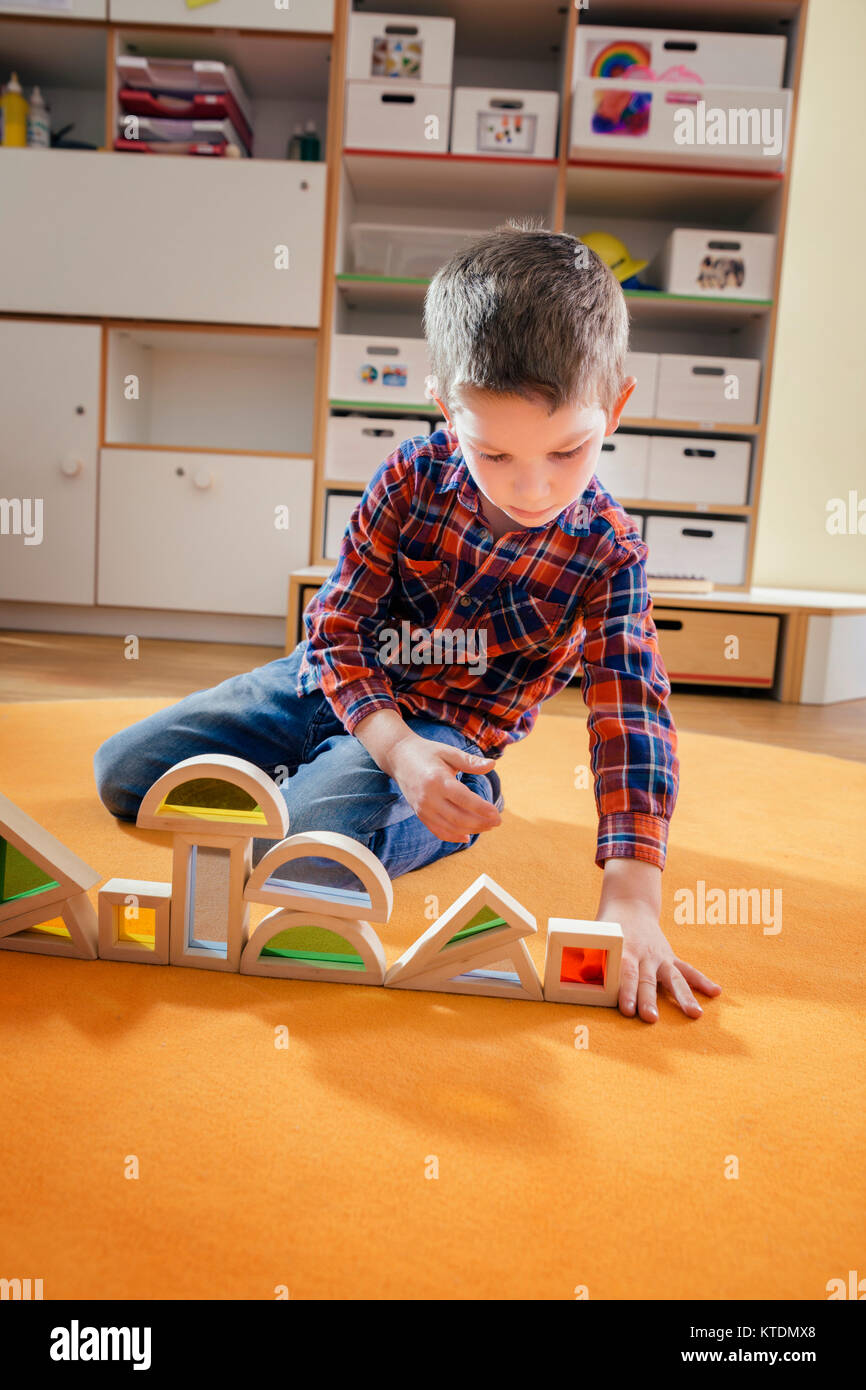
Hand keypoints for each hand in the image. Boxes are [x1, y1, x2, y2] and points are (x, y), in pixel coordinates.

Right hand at [388, 731, 501, 843]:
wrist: (398, 757)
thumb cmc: (427, 752)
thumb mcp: (449, 752)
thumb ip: (470, 761)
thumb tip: (493, 765)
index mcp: (437, 780)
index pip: (464, 799)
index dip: (482, 809)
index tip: (497, 814)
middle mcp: (428, 797)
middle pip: (458, 818)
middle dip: (480, 823)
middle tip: (497, 821)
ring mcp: (422, 808)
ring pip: (450, 827)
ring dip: (471, 830)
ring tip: (487, 826)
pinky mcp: (419, 814)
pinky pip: (437, 831)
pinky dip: (453, 836)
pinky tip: (467, 836)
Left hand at [600, 894, 721, 1022]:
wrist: (630, 906)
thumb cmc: (607, 929)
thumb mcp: (596, 939)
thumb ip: (590, 959)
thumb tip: (578, 977)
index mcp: (624, 949)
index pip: (625, 973)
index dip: (626, 991)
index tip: (627, 1010)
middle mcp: (645, 955)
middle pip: (647, 980)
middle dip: (649, 1001)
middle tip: (651, 1019)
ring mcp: (660, 956)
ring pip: (673, 978)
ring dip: (684, 997)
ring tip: (695, 1014)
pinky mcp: (670, 958)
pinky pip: (688, 970)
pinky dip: (702, 981)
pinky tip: (717, 992)